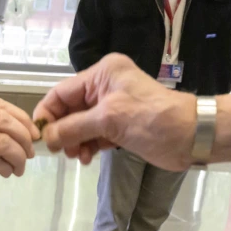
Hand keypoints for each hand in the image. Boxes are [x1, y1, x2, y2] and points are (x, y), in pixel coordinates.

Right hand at [0, 97, 39, 208]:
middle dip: (24, 137)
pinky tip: (6, 172)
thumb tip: (12, 129)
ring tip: (19, 166)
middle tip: (30, 151)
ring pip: (2, 143)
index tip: (32, 131)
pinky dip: (6, 168)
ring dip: (18, 156)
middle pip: (2, 121)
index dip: (20, 117)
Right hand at [32, 54, 197, 170]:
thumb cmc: (152, 119)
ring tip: (79, 156)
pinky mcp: (118, 125)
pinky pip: (92, 134)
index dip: (47, 113)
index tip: (39, 136)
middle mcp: (104, 87)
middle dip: (63, 130)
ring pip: (79, 124)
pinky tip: (88, 157)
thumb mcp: (109, 119)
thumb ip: (73, 127)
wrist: (191, 136)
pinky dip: (87, 146)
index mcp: (102, 74)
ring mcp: (112, 107)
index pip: (62, 91)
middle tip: (61, 151)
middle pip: (69, 109)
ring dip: (74, 141)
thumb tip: (46, 138)